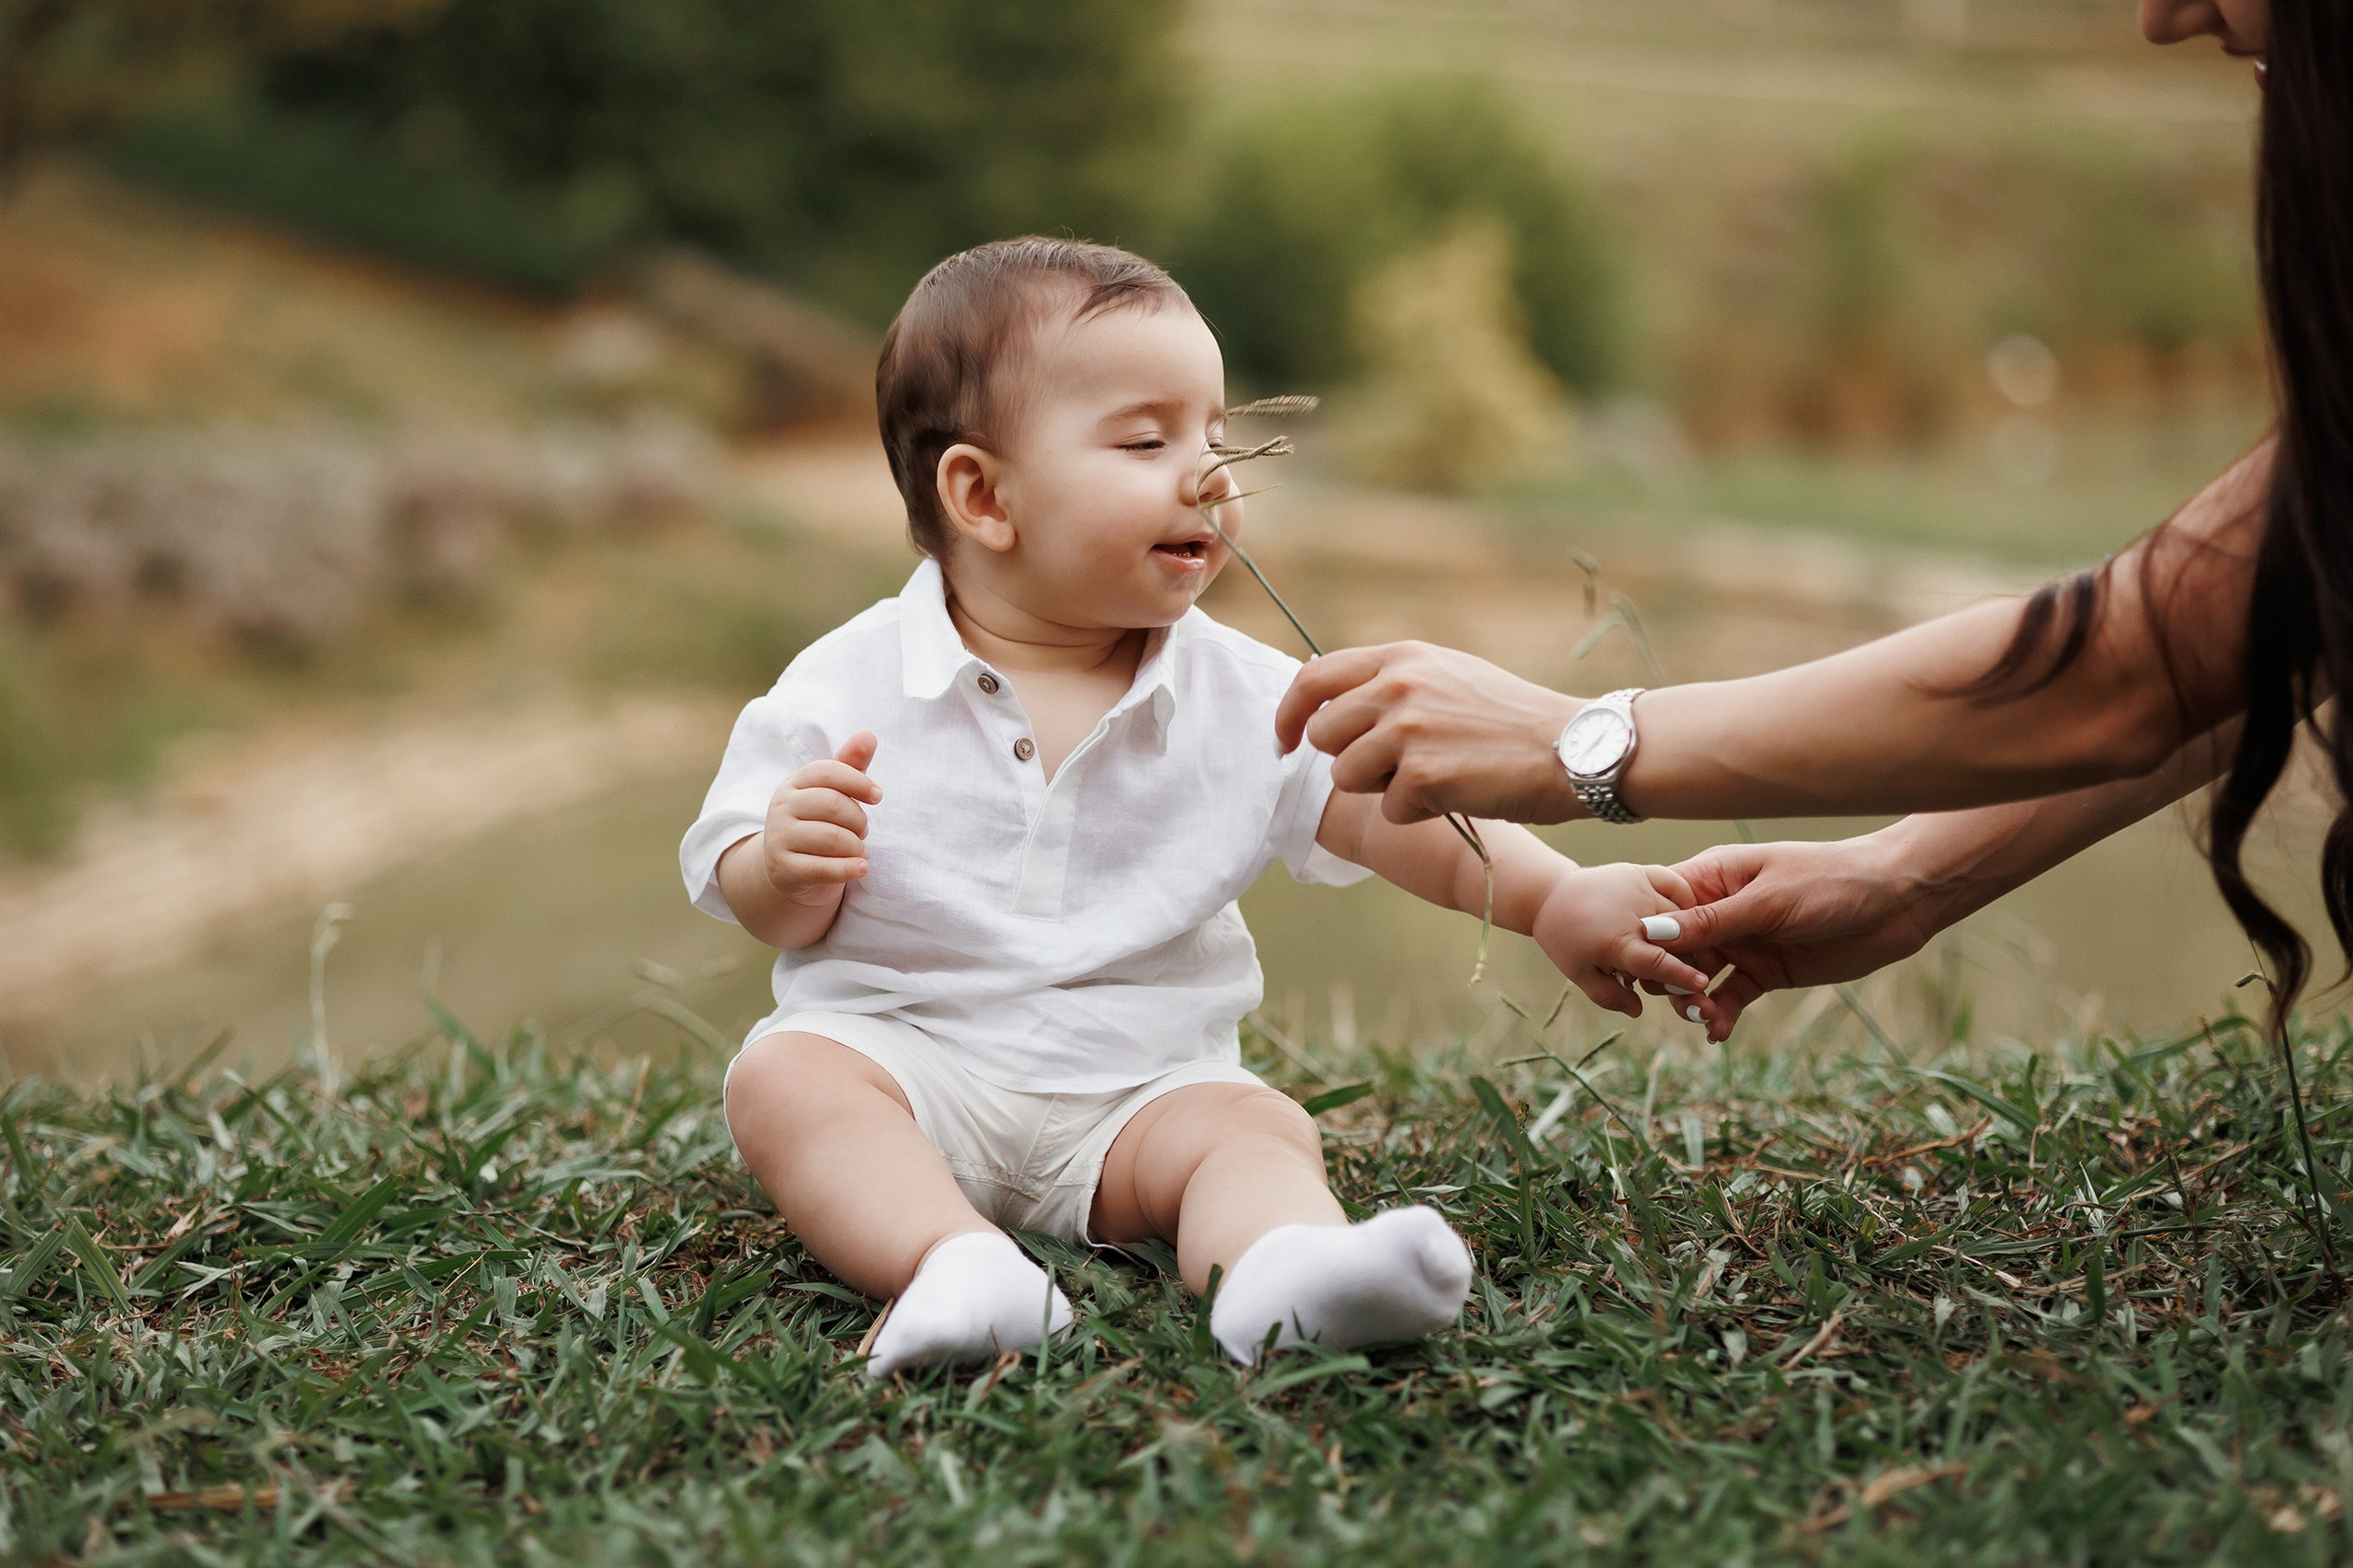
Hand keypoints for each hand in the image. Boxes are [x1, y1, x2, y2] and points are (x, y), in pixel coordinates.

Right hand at [762, 732, 882, 905]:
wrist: (790, 869)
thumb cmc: (819, 823)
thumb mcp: (834, 793)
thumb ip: (851, 765)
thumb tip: (868, 735)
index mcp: (794, 783)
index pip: (827, 771)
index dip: (858, 781)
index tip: (877, 796)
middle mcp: (781, 807)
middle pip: (833, 804)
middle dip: (859, 820)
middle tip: (863, 831)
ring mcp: (778, 838)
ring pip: (831, 838)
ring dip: (856, 846)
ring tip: (859, 850)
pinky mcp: (783, 870)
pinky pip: (823, 868)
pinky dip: (849, 868)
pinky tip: (861, 867)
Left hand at [1275, 642, 1584, 823]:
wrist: (1573, 748)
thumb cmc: (1512, 720)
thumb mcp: (1448, 675)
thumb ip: (1392, 684)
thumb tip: (1331, 707)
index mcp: (1401, 658)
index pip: (1313, 679)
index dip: (1289, 715)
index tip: (1283, 743)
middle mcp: (1397, 686)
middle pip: (1323, 736)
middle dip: (1350, 760)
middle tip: (1393, 769)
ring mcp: (1406, 730)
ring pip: (1347, 777)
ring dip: (1382, 790)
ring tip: (1433, 778)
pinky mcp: (1421, 775)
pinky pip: (1388, 810)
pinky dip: (1418, 813)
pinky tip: (1457, 794)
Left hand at [1531, 863, 1728, 1026]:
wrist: (1551, 895)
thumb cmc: (1566, 939)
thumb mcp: (1579, 973)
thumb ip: (1609, 996)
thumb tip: (1638, 1010)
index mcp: (1618, 942)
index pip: (1657, 962)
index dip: (1681, 974)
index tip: (1702, 983)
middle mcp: (1633, 914)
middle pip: (1678, 941)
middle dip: (1687, 958)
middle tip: (1679, 968)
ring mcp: (1639, 889)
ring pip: (1682, 914)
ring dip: (1685, 932)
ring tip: (1670, 944)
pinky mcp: (1641, 872)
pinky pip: (1677, 884)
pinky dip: (1685, 898)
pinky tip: (1682, 913)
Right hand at [1657, 833, 1944, 1041]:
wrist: (1897, 902)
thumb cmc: (1832, 881)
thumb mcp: (1770, 900)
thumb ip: (1714, 920)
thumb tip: (1652, 933)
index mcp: (1714, 877)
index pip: (1659, 905)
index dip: (1643, 935)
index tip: (1641, 963)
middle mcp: (1720, 910)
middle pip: (1672, 948)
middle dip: (1668, 975)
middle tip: (1682, 996)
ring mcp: (1742, 942)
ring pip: (1696, 976)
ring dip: (1692, 999)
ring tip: (1705, 1016)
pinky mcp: (1765, 972)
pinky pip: (1730, 997)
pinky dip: (1720, 1015)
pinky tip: (1717, 1032)